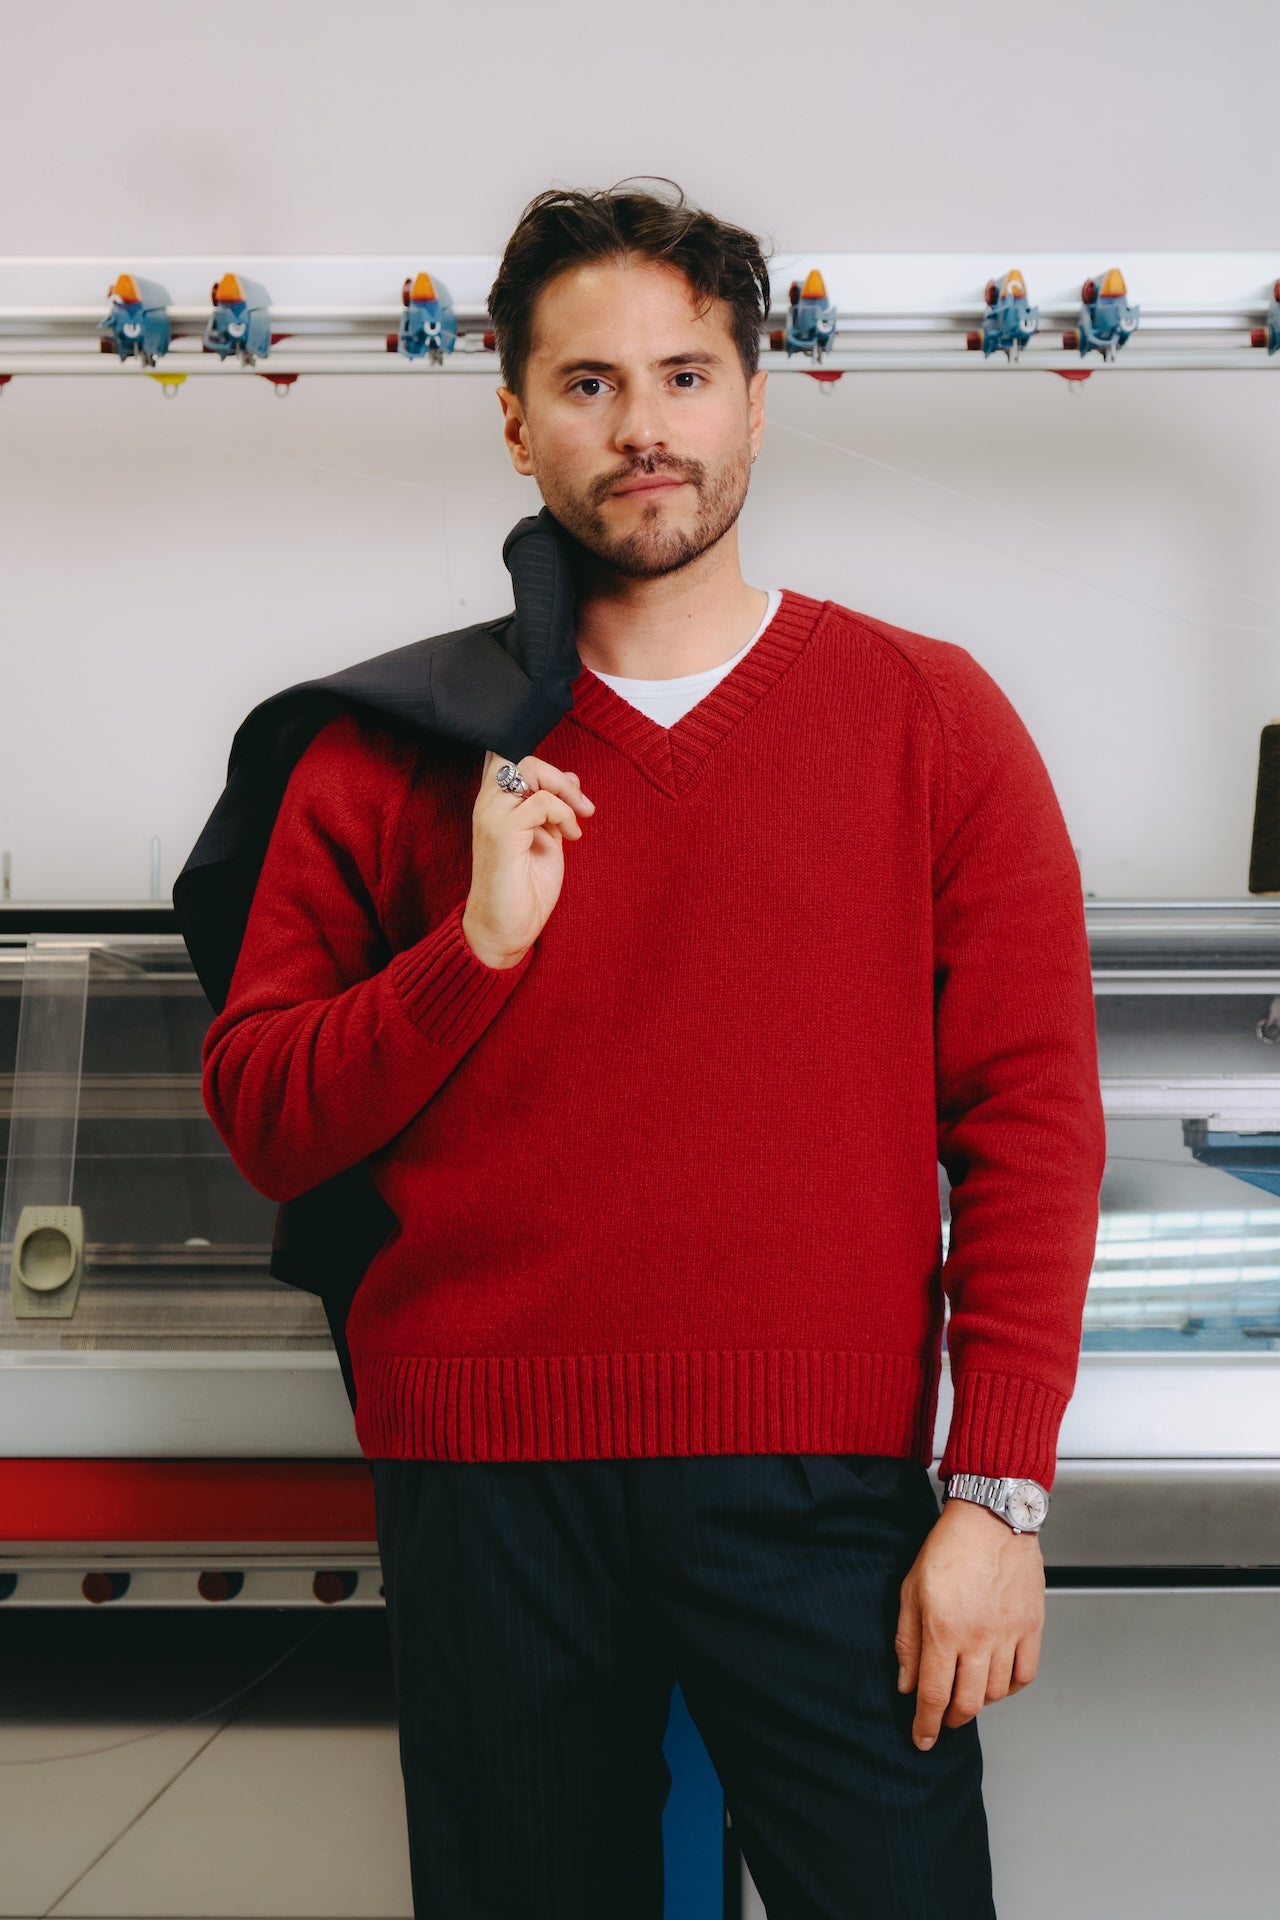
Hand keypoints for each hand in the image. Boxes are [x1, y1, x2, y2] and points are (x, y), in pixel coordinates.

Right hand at [461, 751, 595, 968]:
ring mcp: (492, 816)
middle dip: (560, 777)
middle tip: (582, 807)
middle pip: (524, 758)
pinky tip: (571, 837)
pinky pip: (541, 802)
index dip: (549, 771)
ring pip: (530, 769)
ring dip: (565, 791)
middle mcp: (488, 805)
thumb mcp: (545, 838)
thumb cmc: (523, 888)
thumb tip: (570, 779)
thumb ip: (552, 808)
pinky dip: (563, 814)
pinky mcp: (502, 833)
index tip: (571, 798)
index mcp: (496, 805)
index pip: (514, 759)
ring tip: (579, 820)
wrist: (505, 929)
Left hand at [894, 1494, 1043, 1751]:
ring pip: (997, 1694)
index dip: (925, 1725)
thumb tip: (906, 1683)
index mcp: (943, 1629)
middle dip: (950, 1720)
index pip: (933, 1695)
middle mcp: (978, 1638)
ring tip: (967, 1693)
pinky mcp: (1031, 1627)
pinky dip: (1011, 1687)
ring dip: (980, 1702)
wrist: (991, 1518)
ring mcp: (1008, 1635)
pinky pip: (1025, 1674)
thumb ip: (907, 1641)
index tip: (921, 1739)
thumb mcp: (911, 1590)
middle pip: (967, 1703)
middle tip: (942, 1720)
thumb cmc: (949, 1547)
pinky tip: (998, 1680)